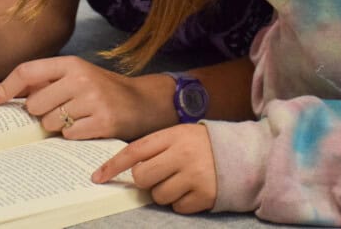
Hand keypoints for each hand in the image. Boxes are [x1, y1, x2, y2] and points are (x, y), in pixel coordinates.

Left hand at [0, 56, 176, 139]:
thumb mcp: (76, 76)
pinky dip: (74, 135)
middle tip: (60, 109)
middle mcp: (81, 78)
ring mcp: (92, 100)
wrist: (142, 102)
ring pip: (48, 123)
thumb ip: (42, 81)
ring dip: (57, 126)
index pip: (28, 71)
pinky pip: (68, 136)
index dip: (6, 87)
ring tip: (77, 117)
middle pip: (33, 104)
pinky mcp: (102, 121)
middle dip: (41, 112)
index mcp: (72, 63)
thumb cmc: (102, 90)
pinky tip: (88, 126)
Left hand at [92, 124, 216, 213]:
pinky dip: (180, 202)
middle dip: (145, 179)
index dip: (114, 164)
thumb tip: (128, 169)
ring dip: (164, 191)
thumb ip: (157, 147)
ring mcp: (194, 176)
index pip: (136, 150)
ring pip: (158, 195)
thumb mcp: (182, 134)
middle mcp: (183, 154)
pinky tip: (192, 189)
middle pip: (142, 176)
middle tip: (159, 173)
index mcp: (175, 135)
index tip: (98, 177)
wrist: (243, 154)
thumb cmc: (204, 144)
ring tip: (180, 179)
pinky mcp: (204, 196)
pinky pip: (176, 207)